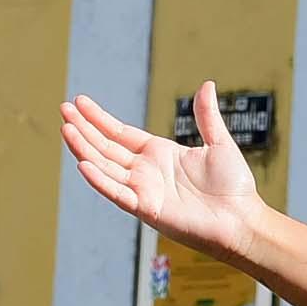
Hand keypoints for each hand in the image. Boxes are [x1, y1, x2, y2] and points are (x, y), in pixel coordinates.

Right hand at [63, 80, 270, 267]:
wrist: (243, 220)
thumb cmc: (234, 187)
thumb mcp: (219, 144)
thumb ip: (206, 116)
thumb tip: (206, 85)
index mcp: (159, 154)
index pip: (120, 133)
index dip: (99, 118)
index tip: (79, 102)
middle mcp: (146, 171)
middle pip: (106, 147)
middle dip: (84, 129)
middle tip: (63, 109)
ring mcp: (144, 190)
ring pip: (106, 167)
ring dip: (85, 149)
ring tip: (66, 129)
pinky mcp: (148, 208)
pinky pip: (118, 193)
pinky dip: (100, 180)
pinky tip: (83, 164)